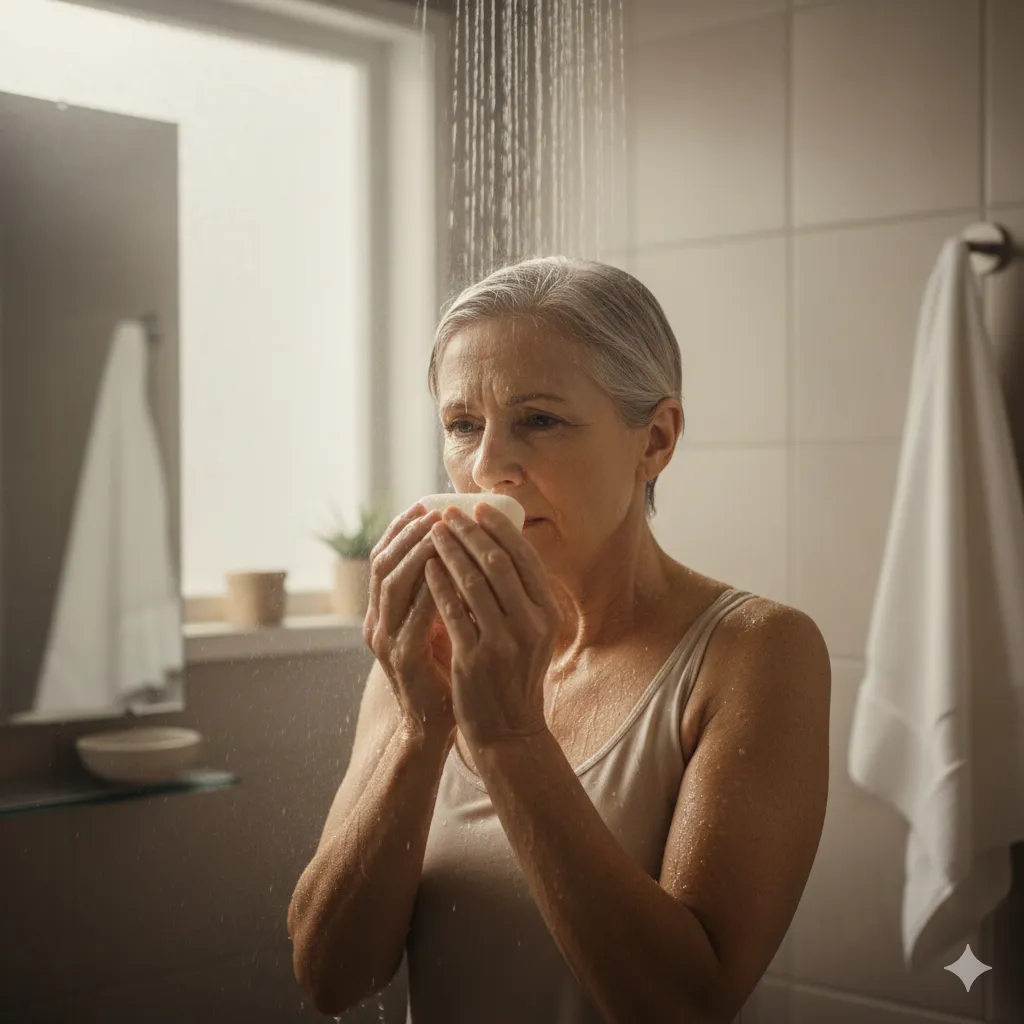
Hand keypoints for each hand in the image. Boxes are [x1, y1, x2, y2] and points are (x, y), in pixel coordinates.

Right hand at [363, 503, 456, 736]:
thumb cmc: (445, 669)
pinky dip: (432, 591)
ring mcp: (386, 642)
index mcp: (384, 610)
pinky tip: (452, 574)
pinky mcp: (403, 661)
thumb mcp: (441, 622)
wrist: (434, 725)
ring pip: (393, 585)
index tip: (427, 504)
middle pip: (383, 563)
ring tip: (442, 532)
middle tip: (436, 512)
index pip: (385, 556)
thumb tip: (468, 549)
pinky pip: (415, 618)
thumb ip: (444, 591)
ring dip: (418, 554)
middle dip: (410, 533)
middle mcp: (378, 621)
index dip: (403, 528)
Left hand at [423, 503, 564, 748]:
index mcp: (549, 613)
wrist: (508, 729)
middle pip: (498, 564)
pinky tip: (426, 566)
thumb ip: (522, 595)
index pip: (525, 558)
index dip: (501, 528)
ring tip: (433, 532)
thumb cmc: (515, 674)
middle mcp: (532, 624)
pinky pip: (453, 611)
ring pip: (474, 583)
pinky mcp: (476, 658)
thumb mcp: (533, 633)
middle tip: (448, 512)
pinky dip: (439, 584)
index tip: (478, 506)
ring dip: (450, 551)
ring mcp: (505, 642)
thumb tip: (499, 544)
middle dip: (471, 532)